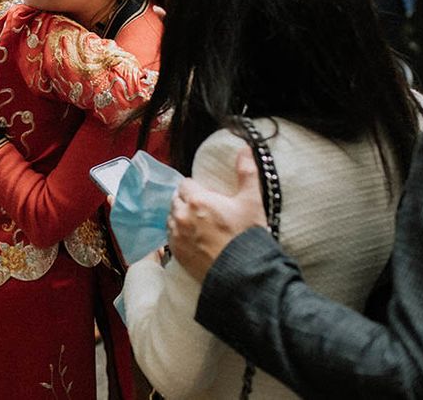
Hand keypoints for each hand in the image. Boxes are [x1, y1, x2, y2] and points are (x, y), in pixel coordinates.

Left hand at [167, 148, 265, 282]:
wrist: (243, 273)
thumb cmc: (247, 237)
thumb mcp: (251, 202)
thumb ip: (247, 172)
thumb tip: (245, 149)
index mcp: (197, 200)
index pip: (185, 184)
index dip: (195, 188)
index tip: (206, 195)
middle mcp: (182, 215)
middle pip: (176, 199)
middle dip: (186, 201)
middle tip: (202, 209)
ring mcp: (177, 235)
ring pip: (171, 217)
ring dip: (180, 216)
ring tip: (197, 223)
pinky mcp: (176, 253)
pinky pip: (170, 236)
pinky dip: (177, 234)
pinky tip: (192, 237)